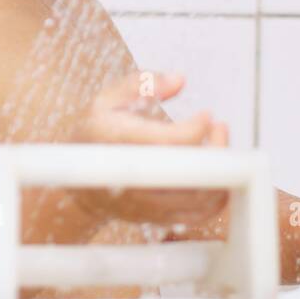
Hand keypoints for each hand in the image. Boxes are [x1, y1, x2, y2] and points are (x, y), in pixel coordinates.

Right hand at [74, 70, 229, 225]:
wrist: (78, 189)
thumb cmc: (96, 138)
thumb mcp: (107, 101)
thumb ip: (141, 84)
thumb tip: (178, 80)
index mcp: (119, 144)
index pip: (168, 142)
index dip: (196, 128)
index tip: (206, 115)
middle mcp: (134, 178)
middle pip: (189, 173)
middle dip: (215, 149)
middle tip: (220, 127)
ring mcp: (147, 203)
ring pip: (199, 198)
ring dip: (221, 171)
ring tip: (220, 146)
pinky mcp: (158, 218)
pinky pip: (198, 215)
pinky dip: (216, 196)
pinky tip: (218, 172)